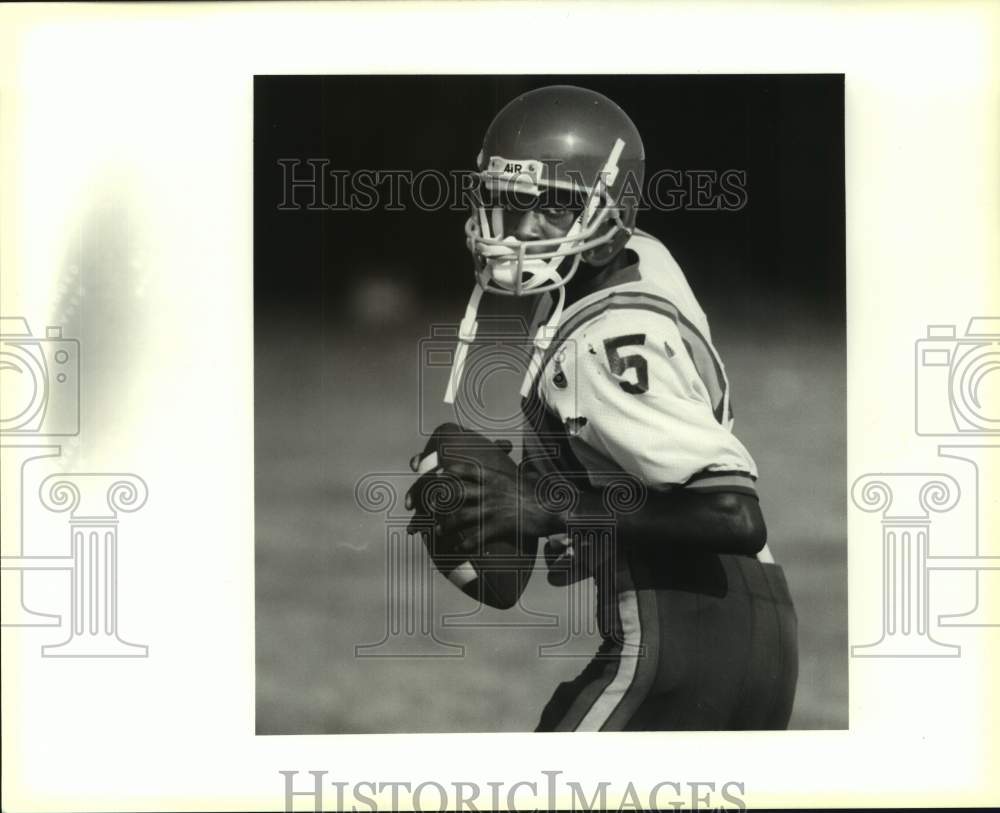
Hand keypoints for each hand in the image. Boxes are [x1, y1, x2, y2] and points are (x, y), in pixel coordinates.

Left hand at [433, 460, 558, 543]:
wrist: (553, 508)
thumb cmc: (540, 493)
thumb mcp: (524, 478)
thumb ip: (516, 473)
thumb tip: (521, 470)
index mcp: (494, 476)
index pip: (465, 469)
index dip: (449, 471)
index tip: (439, 474)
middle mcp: (489, 490)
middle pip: (456, 493)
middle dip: (439, 500)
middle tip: (429, 507)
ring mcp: (492, 508)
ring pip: (461, 515)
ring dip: (446, 524)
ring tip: (439, 530)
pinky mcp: (499, 526)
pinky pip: (475, 536)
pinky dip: (464, 544)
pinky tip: (458, 549)